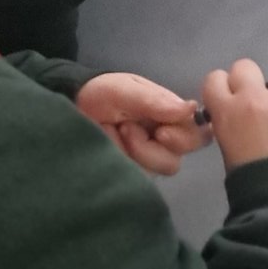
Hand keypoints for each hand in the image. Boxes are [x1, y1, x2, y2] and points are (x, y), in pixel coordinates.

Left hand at [75, 72, 207, 177]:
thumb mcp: (127, 89)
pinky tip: (107, 146)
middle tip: (127, 129)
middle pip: (175, 162)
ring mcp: (144, 160)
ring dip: (133, 153)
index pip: (197, 135)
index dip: (183, 139)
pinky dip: (119, 162)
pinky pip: (133, 179)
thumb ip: (156, 101)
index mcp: (171, 118)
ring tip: (113, 132)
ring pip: (152, 173)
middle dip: (150, 150)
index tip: (160, 132)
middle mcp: (163, 142)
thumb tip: (191, 109)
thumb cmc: (102, 93)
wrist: (69, 105)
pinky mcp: (127, 174)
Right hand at [201, 58, 267, 170]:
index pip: (215, 78)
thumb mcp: (228, 148)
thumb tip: (240, 116)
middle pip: (245, 67)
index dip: (223, 88)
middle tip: (256, 106)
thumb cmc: (250, 183)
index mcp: (228, 111)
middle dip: (248, 81)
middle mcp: (256, 98)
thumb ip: (231, 124)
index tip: (229, 99)